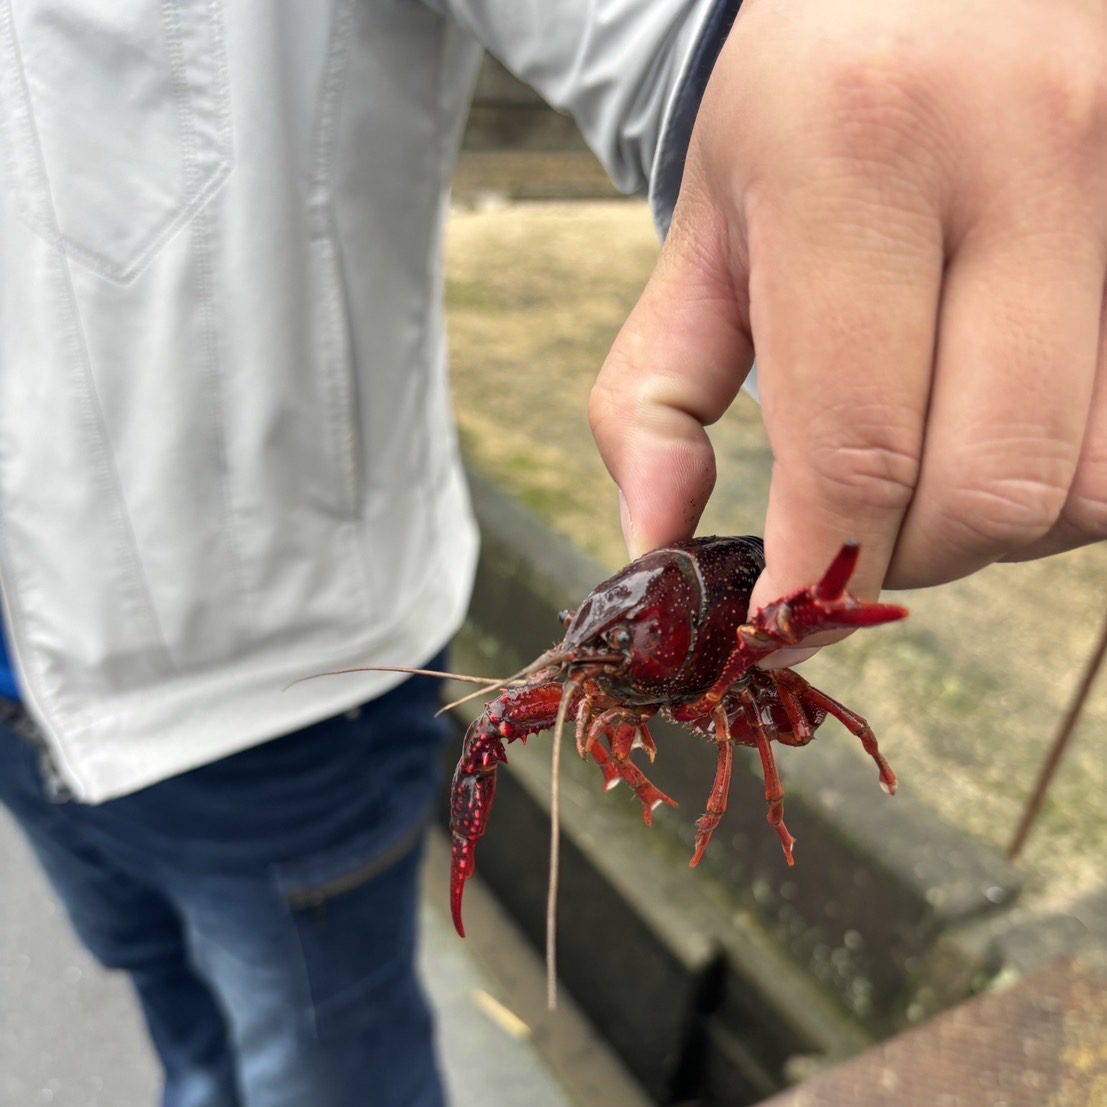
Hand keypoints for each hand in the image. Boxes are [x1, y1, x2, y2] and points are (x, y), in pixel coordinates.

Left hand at [591, 0, 1106, 622]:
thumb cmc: (806, 111)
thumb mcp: (705, 235)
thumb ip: (655, 400)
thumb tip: (655, 547)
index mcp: (860, 155)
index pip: (856, 447)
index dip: (815, 575)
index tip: (781, 624)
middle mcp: (1029, 154)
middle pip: (990, 492)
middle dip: (902, 559)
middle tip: (848, 531)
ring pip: (1090, 488)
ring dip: (992, 530)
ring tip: (928, 465)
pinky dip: (1068, 483)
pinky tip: (1005, 429)